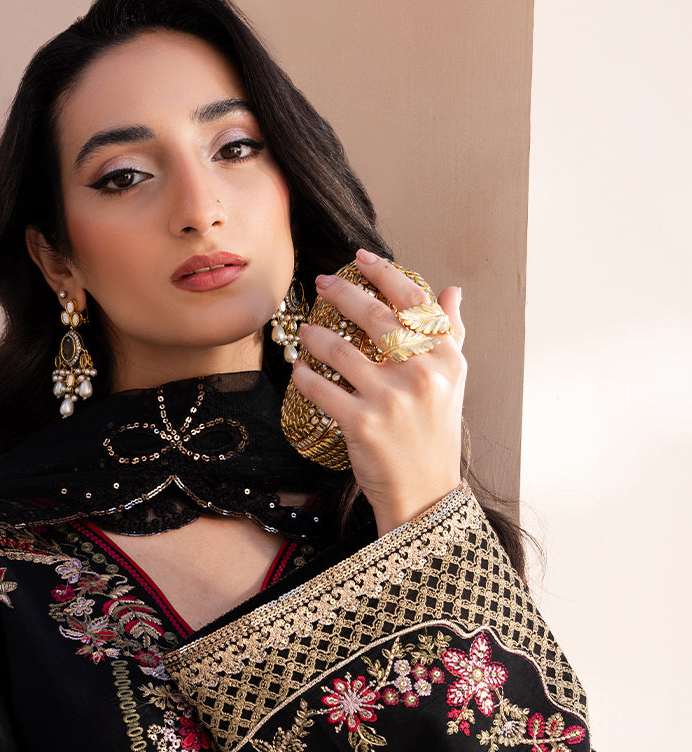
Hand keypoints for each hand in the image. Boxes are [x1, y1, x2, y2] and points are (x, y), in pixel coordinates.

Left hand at [290, 249, 465, 534]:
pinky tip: (299, 370)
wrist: (425, 493)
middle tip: (321, 282)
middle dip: (343, 293)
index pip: (414, 302)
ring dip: (316, 336)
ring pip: (342, 351)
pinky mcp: (361, 425)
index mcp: (446, 359)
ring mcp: (391, 400)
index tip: (360, 259)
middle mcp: (421, 375)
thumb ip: (451, 334)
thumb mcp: (453, 384)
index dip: (385, 274)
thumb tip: (451, 291)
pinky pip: (322, 390)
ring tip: (305, 331)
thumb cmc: (435, 435)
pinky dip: (305, 377)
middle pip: (376, 318)